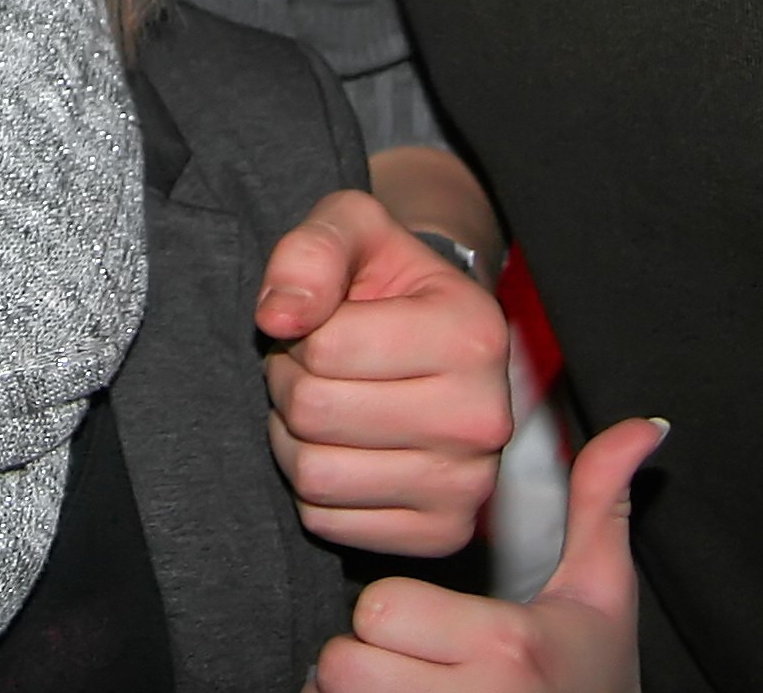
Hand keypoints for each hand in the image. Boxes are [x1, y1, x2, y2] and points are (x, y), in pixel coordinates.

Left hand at [258, 189, 515, 555]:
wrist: (438, 340)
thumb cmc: (389, 281)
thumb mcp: (354, 229)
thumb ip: (311, 252)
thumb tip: (277, 317)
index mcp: (472, 335)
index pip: (327, 348)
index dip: (300, 332)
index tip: (321, 322)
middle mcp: (484, 418)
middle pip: (316, 412)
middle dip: (290, 383)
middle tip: (312, 366)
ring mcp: (469, 486)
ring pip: (315, 475)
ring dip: (293, 436)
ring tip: (324, 402)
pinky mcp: (443, 534)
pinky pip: (328, 522)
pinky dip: (314, 488)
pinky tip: (343, 449)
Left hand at [310, 416, 666, 690]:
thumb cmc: (595, 682)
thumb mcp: (603, 597)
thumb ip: (600, 505)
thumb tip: (644, 425)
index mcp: (507, 645)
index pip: (383, 607)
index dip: (396, 610)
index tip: (430, 619)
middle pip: (346, 662)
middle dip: (365, 656)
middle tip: (407, 659)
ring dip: (355, 692)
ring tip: (401, 687)